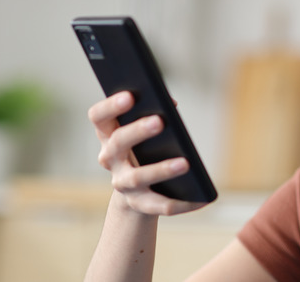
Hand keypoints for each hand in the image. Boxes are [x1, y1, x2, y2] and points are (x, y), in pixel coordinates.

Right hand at [88, 91, 206, 214]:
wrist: (139, 191)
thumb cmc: (146, 148)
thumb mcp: (144, 130)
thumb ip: (154, 113)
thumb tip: (171, 103)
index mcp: (108, 134)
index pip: (99, 117)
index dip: (110, 106)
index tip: (130, 95)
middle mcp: (110, 159)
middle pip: (118, 143)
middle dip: (138, 131)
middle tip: (159, 120)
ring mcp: (122, 183)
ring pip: (137, 177)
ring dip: (161, 169)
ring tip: (185, 163)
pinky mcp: (138, 204)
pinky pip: (158, 205)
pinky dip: (180, 203)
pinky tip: (200, 199)